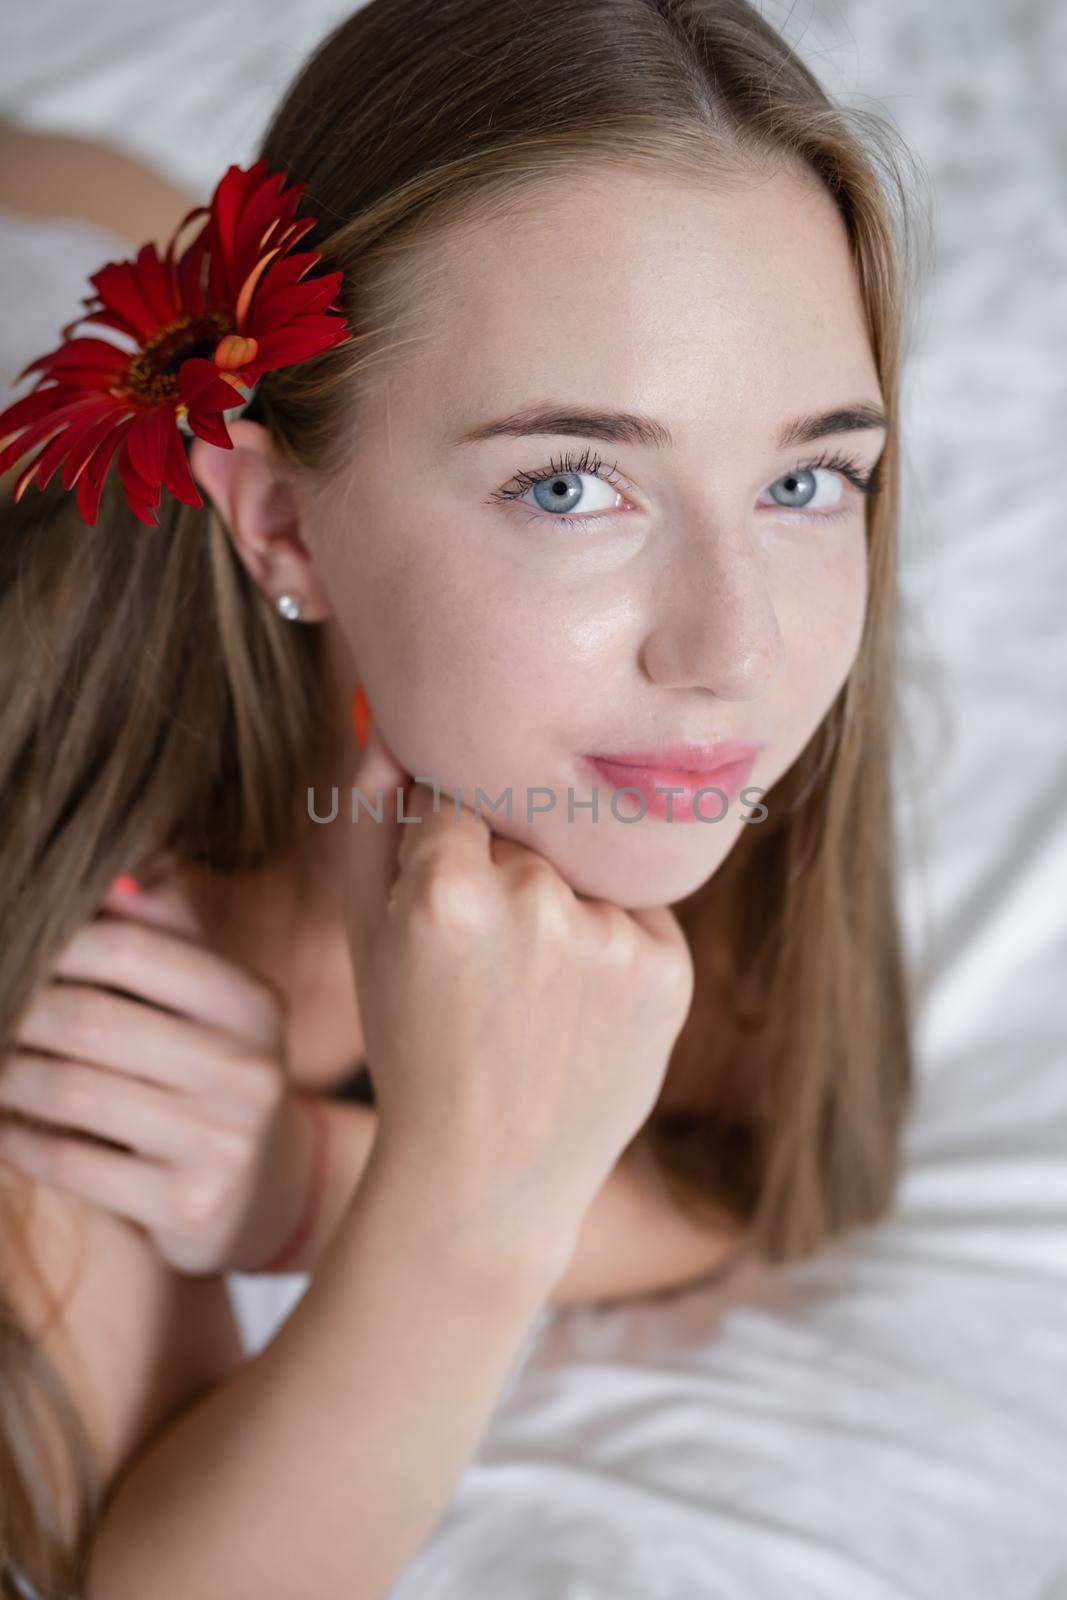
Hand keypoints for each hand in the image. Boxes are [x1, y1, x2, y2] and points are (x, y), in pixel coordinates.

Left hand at [0, 870, 313, 1274]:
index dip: (56, 946)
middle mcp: (252, 1070)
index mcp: (254, 1004)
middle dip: (17, 1015)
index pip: (131, 950)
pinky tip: (1, 1129)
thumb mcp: (210, 1003)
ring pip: (71, 1092)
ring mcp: (225, 1143)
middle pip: (89, 1021)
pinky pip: (70, 1162)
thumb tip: (107, 875)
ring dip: (6, 1078)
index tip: (18, 949)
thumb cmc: (212, 1075)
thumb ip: (165, 932)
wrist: (263, 1193)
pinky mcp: (190, 1206)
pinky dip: (18, 1141)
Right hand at [335, 718, 696, 1277]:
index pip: (454, 792)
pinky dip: (611, 945)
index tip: (442, 904)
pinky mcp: (668, 972)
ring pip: (582, 867)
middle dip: (504, 869)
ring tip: (531, 992)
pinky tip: (576, 1009)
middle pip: (524, 826)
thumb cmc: (411, 1045)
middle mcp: (535, 901)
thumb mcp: (364, 930)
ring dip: (561, 904)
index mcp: (445, 887)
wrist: (488, 1176)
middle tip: (485, 964)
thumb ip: (366, 813)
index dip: (444, 847)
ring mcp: (609, 939)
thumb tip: (393, 721)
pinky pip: (636, 912)